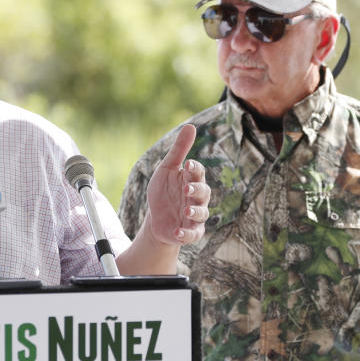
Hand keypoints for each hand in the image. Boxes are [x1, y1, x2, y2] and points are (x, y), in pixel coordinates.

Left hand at [144, 124, 209, 245]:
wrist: (156, 219)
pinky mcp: (190, 232)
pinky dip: (186, 233)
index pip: (198, 172)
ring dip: (195, 211)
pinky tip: (178, 231)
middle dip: (196, 190)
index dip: (194, 169)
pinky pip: (193, 234)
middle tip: (186, 189)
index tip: (187, 164)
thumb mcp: (166, 169)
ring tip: (186, 209)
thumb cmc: (164, 192)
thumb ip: (179, 150)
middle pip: (204, 192)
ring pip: (202, 213)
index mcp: (191, 180)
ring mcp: (195, 216)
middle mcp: (197, 198)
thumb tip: (190, 126)